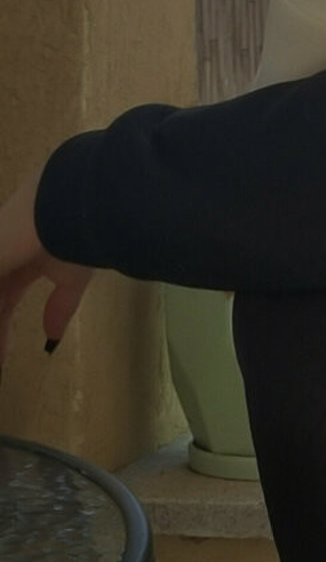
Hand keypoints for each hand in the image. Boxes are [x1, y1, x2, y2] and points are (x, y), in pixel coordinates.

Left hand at [0, 162, 94, 367]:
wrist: (75, 201)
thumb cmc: (82, 234)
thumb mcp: (72, 276)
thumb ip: (60, 304)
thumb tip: (52, 338)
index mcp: (28, 250)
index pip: (8, 291)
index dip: (3, 321)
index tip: (4, 354)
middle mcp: (9, 246)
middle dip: (0, 325)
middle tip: (0, 360)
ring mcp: (1, 244)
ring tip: (0, 353)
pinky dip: (0, 317)